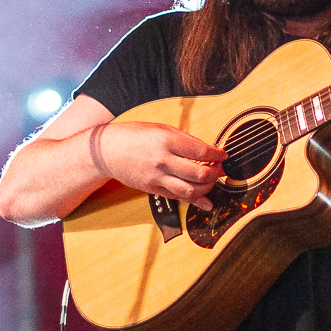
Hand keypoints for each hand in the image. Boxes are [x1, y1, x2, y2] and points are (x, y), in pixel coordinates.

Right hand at [92, 121, 226, 210]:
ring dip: (208, 187)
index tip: (223, 155)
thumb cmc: (134, 136)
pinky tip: (206, 201)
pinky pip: (178, 197)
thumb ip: (185, 140)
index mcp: (166, 141)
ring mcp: (157, 178)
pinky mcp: (153, 189)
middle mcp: (163, 161)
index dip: (217, 155)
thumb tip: (207, 150)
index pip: (201, 152)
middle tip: (219, 168)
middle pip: (199, 174)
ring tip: (211, 180)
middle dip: (215, 173)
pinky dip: (195, 201)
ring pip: (191, 190)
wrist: (107, 151)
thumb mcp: (162, 129)